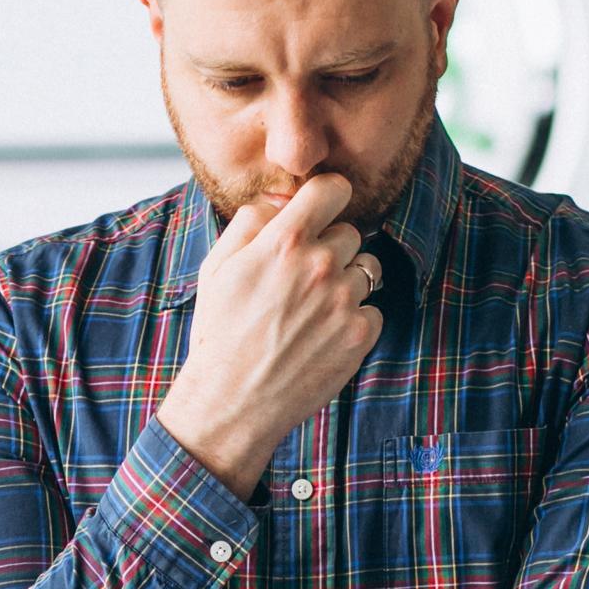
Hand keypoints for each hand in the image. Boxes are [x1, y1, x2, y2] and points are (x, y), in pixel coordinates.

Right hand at [155, 173, 383, 495]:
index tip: (320, 213)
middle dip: (330, 249)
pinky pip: (372, 309)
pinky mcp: (361, 334)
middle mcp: (321, 265)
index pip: (333, 188)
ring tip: (310, 312)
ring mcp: (345, 300)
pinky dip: (353, 319)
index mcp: (284, 241)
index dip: (327, 198)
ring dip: (344, 284)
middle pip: (349, 232)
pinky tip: (321, 336)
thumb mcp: (217, 267)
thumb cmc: (220, 332)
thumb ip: (250, 221)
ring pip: (365, 270)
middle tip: (300, 282)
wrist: (233, 400)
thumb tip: (282, 198)